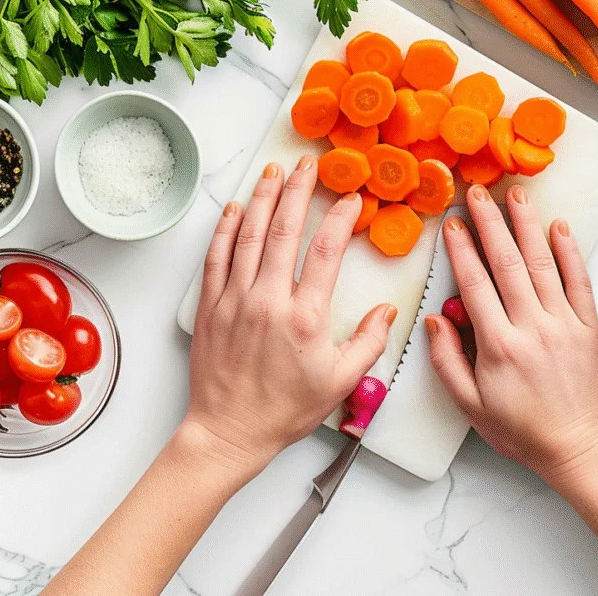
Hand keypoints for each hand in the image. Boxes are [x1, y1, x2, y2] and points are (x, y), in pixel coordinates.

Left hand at [184, 156, 395, 471]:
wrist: (229, 432)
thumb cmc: (284, 411)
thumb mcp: (341, 382)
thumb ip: (368, 343)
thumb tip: (387, 310)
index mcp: (305, 318)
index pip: (326, 251)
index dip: (341, 218)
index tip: (351, 200)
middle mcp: (268, 301)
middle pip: (285, 230)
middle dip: (298, 190)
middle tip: (308, 165)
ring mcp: (235, 300)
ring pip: (250, 235)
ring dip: (264, 198)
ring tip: (275, 172)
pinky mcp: (210, 307)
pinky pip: (217, 257)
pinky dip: (227, 228)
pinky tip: (237, 208)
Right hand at [426, 184, 597, 490]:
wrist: (578, 447)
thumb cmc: (520, 430)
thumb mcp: (469, 405)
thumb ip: (447, 360)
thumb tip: (434, 319)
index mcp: (498, 346)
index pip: (475, 284)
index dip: (461, 249)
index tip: (452, 223)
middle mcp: (532, 328)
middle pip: (507, 263)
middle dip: (490, 223)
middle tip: (478, 192)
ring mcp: (565, 325)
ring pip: (542, 264)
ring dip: (527, 225)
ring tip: (517, 194)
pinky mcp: (590, 328)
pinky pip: (579, 282)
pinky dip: (570, 252)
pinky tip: (559, 226)